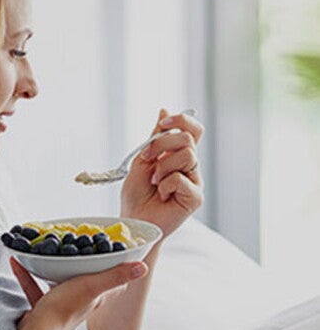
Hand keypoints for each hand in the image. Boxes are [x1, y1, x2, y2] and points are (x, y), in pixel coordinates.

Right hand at [10, 258, 147, 329]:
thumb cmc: (66, 309)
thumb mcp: (92, 286)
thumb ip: (116, 276)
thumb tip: (144, 267)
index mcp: (97, 296)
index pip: (114, 285)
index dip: (119, 270)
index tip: (117, 253)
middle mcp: (82, 302)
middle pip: (89, 282)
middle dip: (85, 265)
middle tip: (81, 246)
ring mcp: (62, 305)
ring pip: (60, 283)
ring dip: (55, 268)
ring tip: (49, 250)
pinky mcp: (42, 309)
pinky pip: (35, 288)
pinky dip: (28, 275)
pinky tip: (18, 261)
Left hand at [120, 109, 203, 239]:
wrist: (134, 219)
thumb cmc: (137, 194)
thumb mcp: (142, 160)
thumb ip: (155, 137)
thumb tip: (164, 109)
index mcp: (179, 155)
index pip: (193, 129)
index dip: (181, 120)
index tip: (162, 124)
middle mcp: (190, 166)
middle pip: (187, 138)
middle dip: (161, 145)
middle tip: (147, 161)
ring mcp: (195, 181)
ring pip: (186, 155)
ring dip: (162, 168)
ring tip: (154, 183)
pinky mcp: (195, 197)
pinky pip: (181, 179)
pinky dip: (165, 185)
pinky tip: (162, 196)